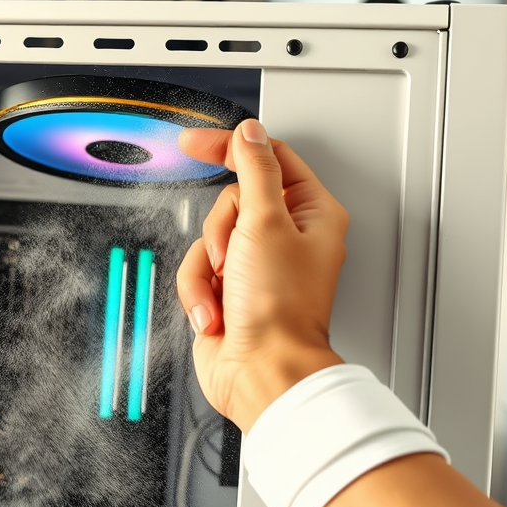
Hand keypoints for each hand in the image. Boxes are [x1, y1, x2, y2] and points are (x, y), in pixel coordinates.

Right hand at [176, 119, 348, 433]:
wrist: (261, 372)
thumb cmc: (278, 311)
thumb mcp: (265, 222)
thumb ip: (255, 169)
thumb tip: (249, 134)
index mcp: (311, 215)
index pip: (268, 159)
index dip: (231, 147)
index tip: (195, 142)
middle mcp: (286, 238)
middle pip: (233, 201)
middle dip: (222, 230)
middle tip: (233, 253)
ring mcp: (257, 267)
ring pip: (210, 237)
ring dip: (208, 266)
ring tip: (228, 290)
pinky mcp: (231, 291)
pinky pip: (198, 271)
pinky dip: (200, 291)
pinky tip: (218, 312)